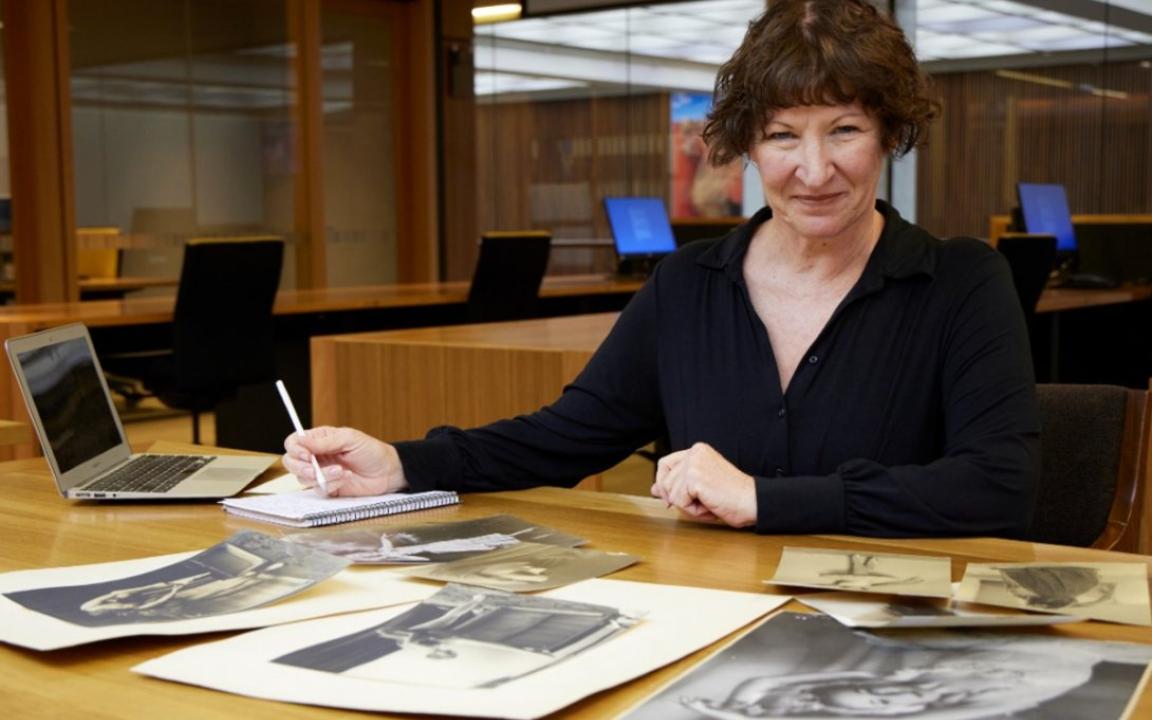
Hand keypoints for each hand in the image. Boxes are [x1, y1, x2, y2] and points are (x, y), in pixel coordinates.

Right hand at [282, 426, 405, 496]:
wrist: (388, 472)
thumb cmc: (371, 451)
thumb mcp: (349, 439)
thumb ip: (324, 441)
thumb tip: (300, 441)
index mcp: (319, 439)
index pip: (294, 442)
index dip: (295, 449)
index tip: (306, 455)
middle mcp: (316, 456)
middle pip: (291, 462)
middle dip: (301, 467)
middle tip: (315, 468)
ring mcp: (321, 472)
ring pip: (303, 478)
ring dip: (321, 476)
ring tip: (342, 471)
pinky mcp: (328, 487)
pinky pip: (318, 489)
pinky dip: (331, 484)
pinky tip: (346, 478)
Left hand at [651, 443, 755, 527]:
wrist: (753, 502)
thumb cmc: (732, 496)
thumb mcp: (700, 486)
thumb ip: (677, 483)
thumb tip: (654, 489)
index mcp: (697, 450)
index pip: (665, 464)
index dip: (663, 483)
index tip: (669, 496)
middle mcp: (694, 453)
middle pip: (665, 481)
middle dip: (678, 498)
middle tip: (702, 503)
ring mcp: (693, 464)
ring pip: (671, 494)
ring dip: (688, 506)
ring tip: (710, 503)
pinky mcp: (694, 478)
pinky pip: (679, 502)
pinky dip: (694, 511)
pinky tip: (711, 506)